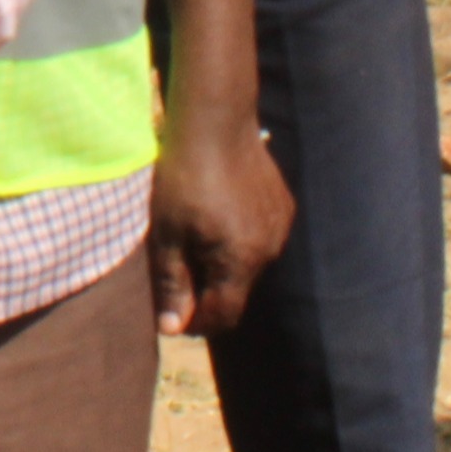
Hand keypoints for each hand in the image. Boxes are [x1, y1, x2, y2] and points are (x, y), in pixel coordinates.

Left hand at [147, 111, 292, 335]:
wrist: (215, 121)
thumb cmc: (184, 176)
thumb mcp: (167, 233)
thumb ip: (172, 284)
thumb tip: (172, 329)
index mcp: (241, 261)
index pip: (224, 315)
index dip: (197, 323)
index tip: (173, 315)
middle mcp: (269, 249)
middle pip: (237, 290)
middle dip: (208, 290)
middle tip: (177, 267)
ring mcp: (280, 226)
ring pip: (249, 264)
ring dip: (224, 263)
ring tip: (194, 234)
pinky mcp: (283, 206)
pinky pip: (260, 237)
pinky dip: (239, 238)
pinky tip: (217, 213)